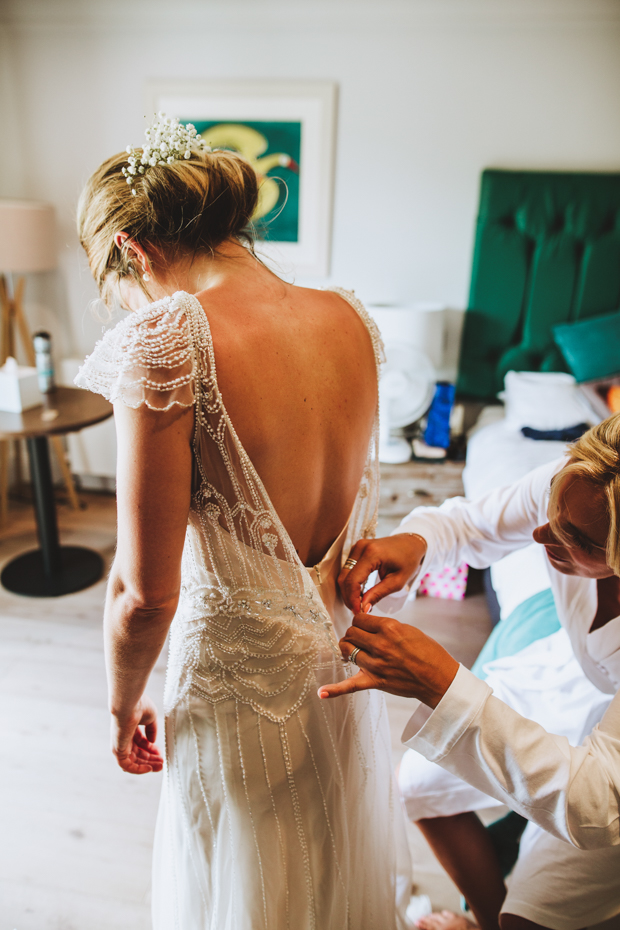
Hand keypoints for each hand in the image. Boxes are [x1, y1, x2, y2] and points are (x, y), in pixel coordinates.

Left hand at [110, 694, 163, 773]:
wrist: (129, 704)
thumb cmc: (139, 706)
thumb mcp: (150, 718)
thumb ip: (151, 730)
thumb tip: (152, 741)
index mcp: (130, 728)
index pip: (140, 742)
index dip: (151, 748)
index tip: (160, 751)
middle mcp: (124, 737)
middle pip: (137, 753)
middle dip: (150, 759)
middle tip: (161, 763)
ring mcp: (120, 744)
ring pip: (133, 761)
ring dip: (147, 765)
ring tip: (159, 767)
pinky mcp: (118, 751)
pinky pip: (127, 765)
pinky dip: (138, 769)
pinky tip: (149, 768)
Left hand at [318, 612, 458, 706]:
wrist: (439, 678)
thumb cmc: (428, 652)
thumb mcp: (409, 630)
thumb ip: (386, 626)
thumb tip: (368, 624)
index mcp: (389, 628)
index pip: (359, 618)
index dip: (360, 622)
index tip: (364, 626)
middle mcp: (380, 645)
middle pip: (351, 633)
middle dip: (353, 634)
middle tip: (361, 640)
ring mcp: (376, 664)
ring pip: (347, 650)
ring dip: (348, 650)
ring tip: (354, 652)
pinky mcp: (375, 682)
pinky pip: (350, 686)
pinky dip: (335, 690)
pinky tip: (321, 693)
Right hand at [338, 533, 426, 612]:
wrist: (410, 543)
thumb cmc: (408, 560)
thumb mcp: (397, 581)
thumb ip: (378, 594)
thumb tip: (363, 608)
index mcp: (372, 553)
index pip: (353, 580)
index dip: (352, 598)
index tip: (358, 611)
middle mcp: (361, 547)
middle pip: (345, 577)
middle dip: (349, 596)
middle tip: (359, 609)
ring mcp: (357, 547)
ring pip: (344, 574)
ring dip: (348, 591)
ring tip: (360, 602)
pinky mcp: (356, 550)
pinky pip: (347, 569)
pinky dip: (351, 583)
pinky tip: (360, 593)